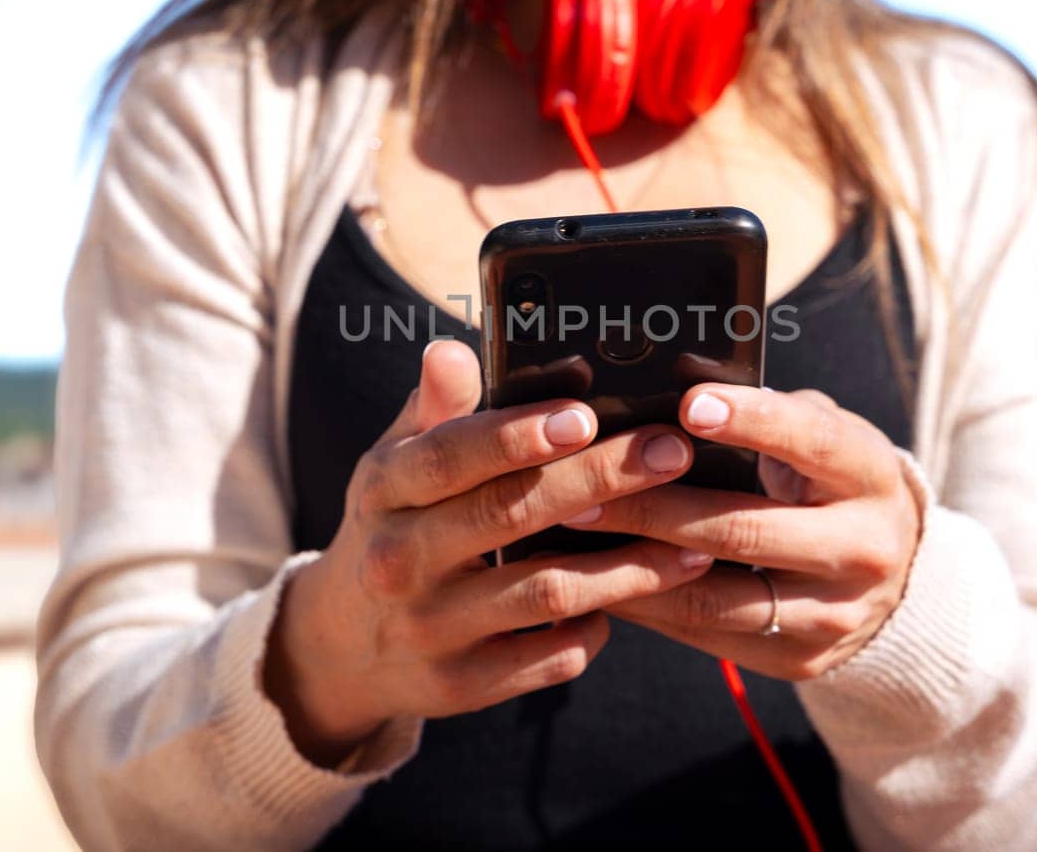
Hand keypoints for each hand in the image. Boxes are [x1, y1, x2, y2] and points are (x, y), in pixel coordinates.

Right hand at [265, 341, 712, 765]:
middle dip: (599, 480)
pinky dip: (597, 628)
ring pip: (544, 593)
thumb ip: (435, 409)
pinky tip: (635, 601)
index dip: (517, 435)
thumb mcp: (396, 464)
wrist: (342, 644)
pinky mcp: (458, 686)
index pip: (450, 456)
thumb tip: (453, 350)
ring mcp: (429, 628)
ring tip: (694, 541)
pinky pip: (547, 658)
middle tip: (671, 454)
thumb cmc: (396, 524)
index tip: (587, 414)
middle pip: (509, 516)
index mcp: (384, 490)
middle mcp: (398, 560)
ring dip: (626, 566)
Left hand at [563, 384, 922, 681]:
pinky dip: (646, 605)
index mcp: (869, 476)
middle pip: (745, 530)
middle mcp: (862, 549)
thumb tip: (673, 395)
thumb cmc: (831, 482)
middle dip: (655, 508)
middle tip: (585, 489)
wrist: (893, 580)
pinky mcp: (798, 659)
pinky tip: (599, 577)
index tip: (689, 405)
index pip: (810, 442)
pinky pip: (706, 634)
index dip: (752, 422)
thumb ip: (769, 415)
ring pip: (715, 597)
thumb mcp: (823, 437)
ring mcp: (832, 614)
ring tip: (576, 533)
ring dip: (633, 566)